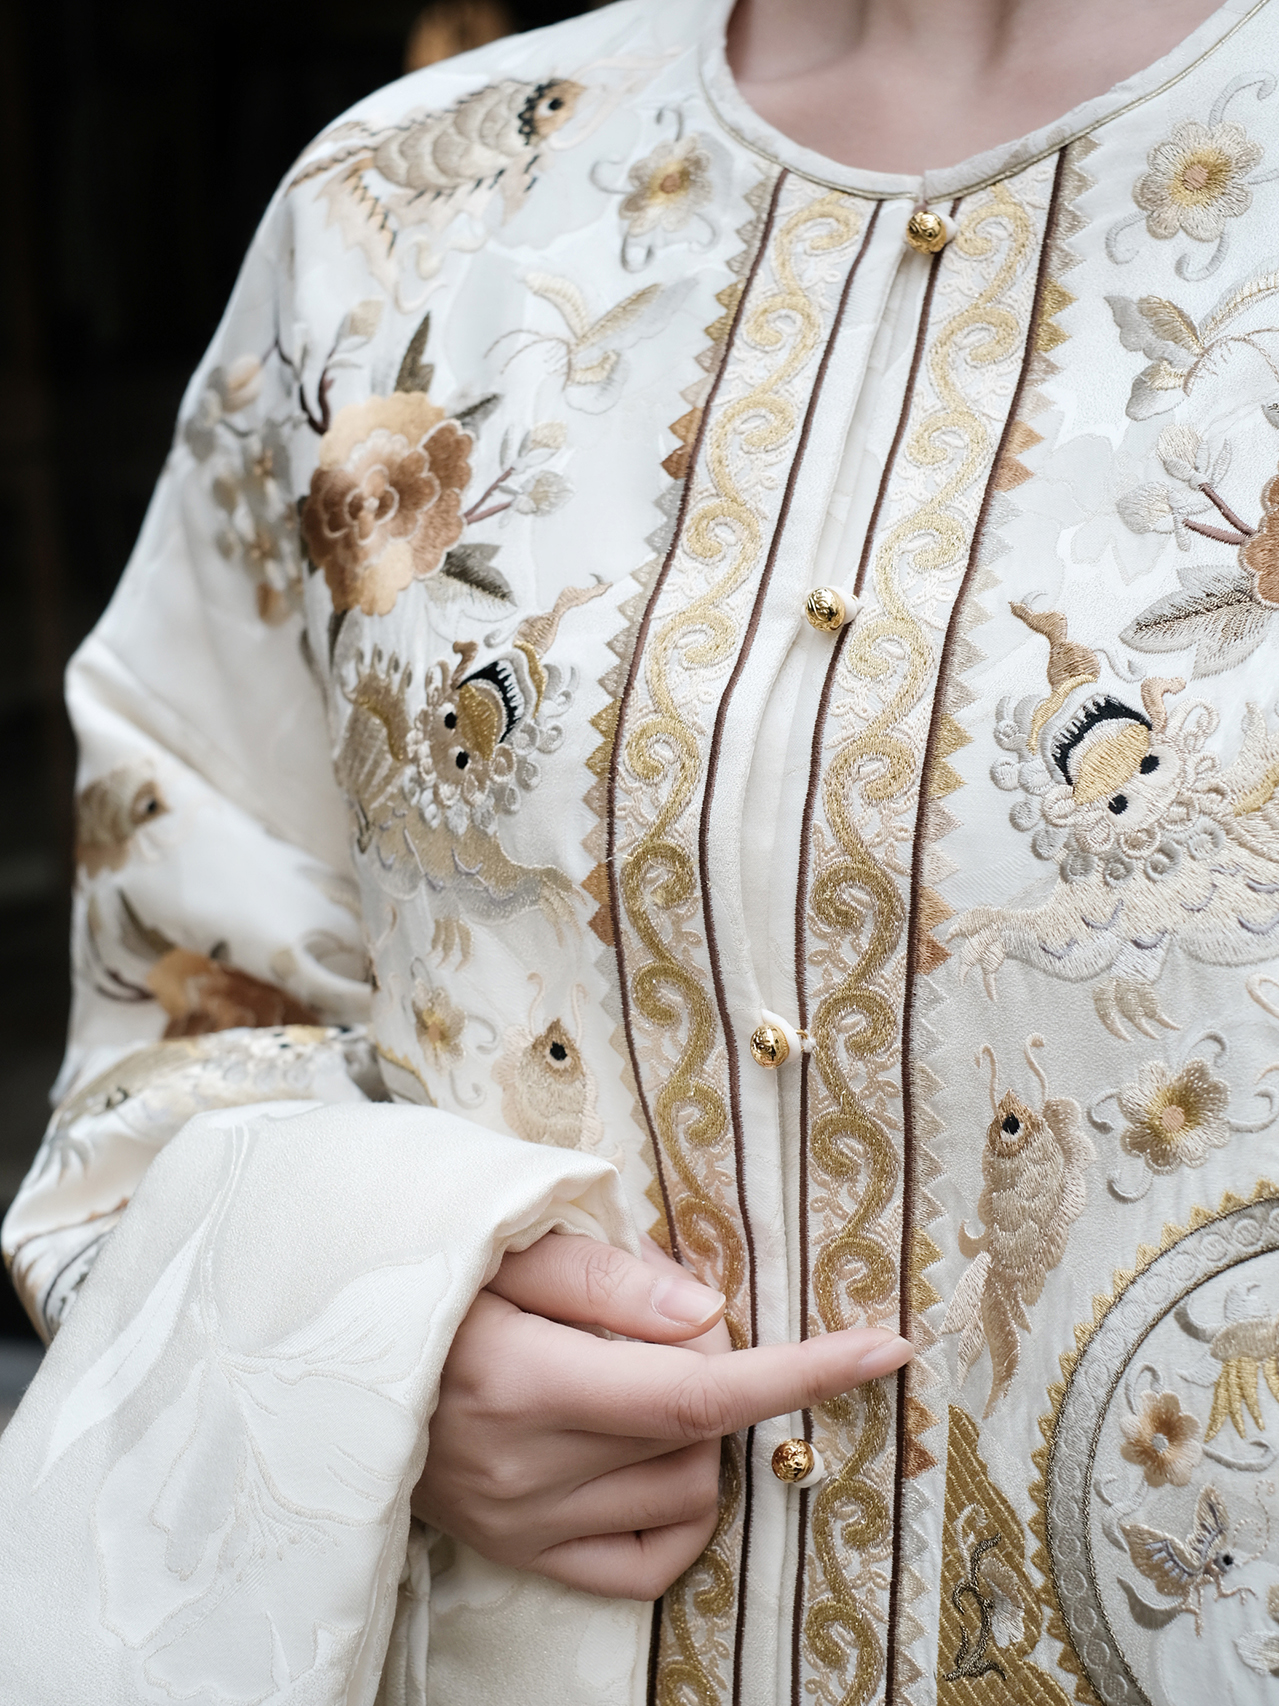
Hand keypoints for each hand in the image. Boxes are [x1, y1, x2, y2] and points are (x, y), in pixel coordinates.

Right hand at [411, 1232, 912, 1599]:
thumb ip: (604, 1277)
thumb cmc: (421, 1272)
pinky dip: (680, 1510)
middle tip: (662, 1316)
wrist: (327, 1347)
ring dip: (697, 1434)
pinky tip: (650, 1454)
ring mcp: (521, 1522)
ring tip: (627, 1373)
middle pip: (699, 1437)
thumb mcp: (499, 1241)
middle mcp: (524, 1467)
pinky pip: (645, 1563)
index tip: (886, 1346)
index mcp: (522, 1377)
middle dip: (723, 1367)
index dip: (800, 1370)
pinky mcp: (519, 1552)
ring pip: (686, 1495)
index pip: (695, 1387)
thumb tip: (710, 1314)